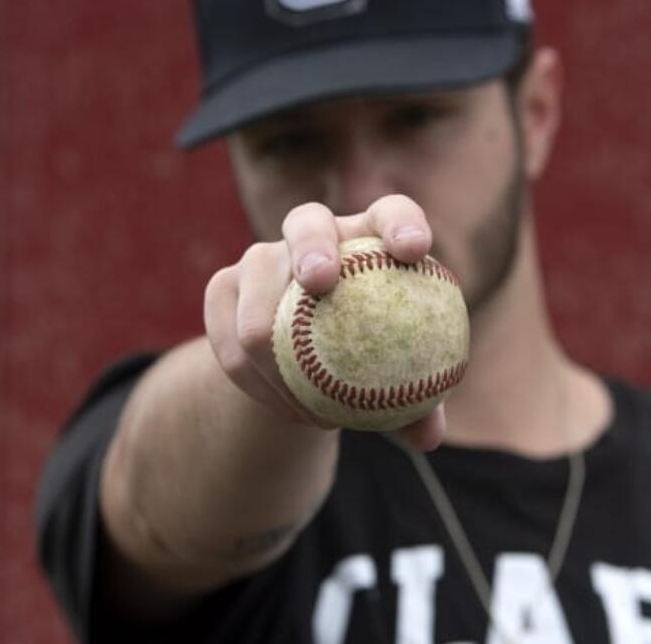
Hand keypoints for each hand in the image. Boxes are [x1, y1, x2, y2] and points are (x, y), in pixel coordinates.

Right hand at [202, 194, 446, 449]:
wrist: (304, 365)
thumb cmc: (371, 362)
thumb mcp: (400, 382)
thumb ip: (418, 403)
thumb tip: (428, 437)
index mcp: (372, 238)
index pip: (392, 213)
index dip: (403, 223)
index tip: (414, 250)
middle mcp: (316, 234)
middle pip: (307, 220)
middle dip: (312, 245)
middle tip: (321, 282)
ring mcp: (262, 258)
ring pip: (254, 283)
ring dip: (276, 342)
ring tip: (311, 404)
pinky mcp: (223, 289)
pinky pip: (229, 337)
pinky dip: (256, 380)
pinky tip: (288, 412)